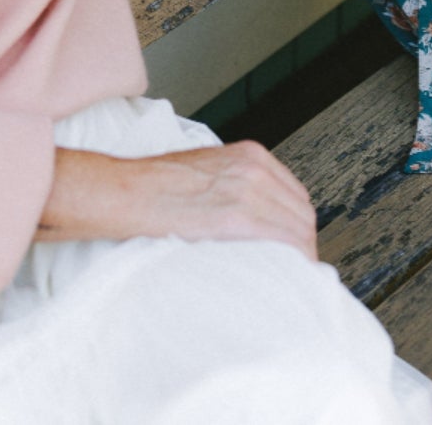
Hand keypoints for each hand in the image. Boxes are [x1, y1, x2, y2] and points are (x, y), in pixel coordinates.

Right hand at [40, 142, 317, 258]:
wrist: (129, 191)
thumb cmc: (158, 184)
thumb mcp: (208, 170)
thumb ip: (238, 185)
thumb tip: (256, 217)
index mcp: (250, 155)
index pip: (295, 195)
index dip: (298, 225)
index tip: (295, 245)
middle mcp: (254, 168)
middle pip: (301, 212)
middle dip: (303, 242)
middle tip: (296, 267)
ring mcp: (248, 190)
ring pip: (297, 228)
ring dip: (299, 255)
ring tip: (290, 276)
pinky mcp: (236, 216)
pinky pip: (281, 241)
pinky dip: (291, 260)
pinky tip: (285, 274)